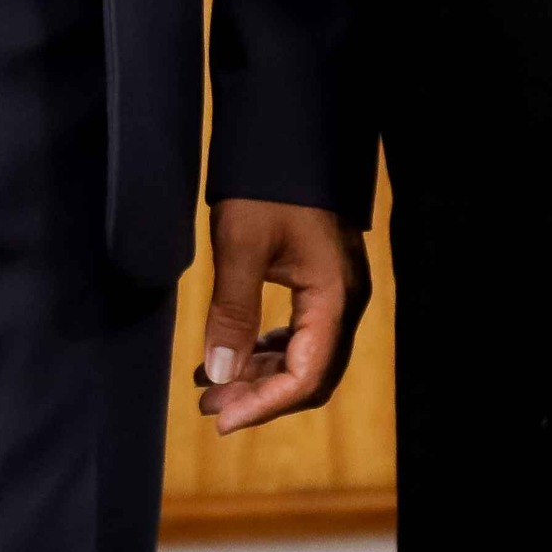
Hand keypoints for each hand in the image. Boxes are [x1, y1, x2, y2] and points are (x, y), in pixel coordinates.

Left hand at [197, 199, 366, 430]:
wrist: (285, 132)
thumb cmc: (265, 185)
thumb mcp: (241, 245)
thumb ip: (232, 312)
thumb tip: (219, 375)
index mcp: (334, 298)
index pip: (306, 376)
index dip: (264, 405)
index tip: (221, 419)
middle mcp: (344, 301)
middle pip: (310, 373)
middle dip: (259, 396)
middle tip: (207, 406)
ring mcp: (337, 291)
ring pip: (304, 355)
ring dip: (259, 375)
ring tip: (208, 386)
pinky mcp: (321, 281)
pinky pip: (300, 332)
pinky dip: (265, 350)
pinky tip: (230, 354)